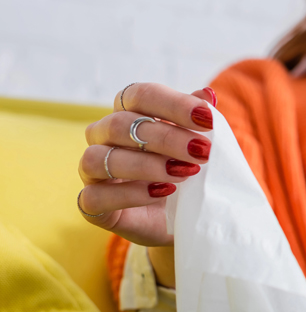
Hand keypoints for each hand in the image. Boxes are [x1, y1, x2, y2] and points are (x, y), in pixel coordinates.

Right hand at [78, 83, 215, 284]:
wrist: (185, 217)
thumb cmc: (188, 171)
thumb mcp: (197, 145)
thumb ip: (199, 119)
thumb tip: (208, 94)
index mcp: (128, 113)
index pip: (139, 95)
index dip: (173, 104)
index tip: (208, 120)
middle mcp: (103, 137)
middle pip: (120, 124)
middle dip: (166, 137)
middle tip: (202, 152)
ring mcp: (92, 172)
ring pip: (98, 158)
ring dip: (145, 165)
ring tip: (183, 174)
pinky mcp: (91, 205)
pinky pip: (94, 197)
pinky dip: (129, 194)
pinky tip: (162, 192)